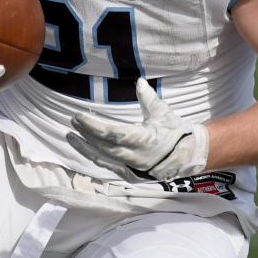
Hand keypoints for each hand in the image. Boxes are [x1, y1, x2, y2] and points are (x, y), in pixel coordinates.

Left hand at [67, 77, 209, 180]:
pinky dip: (95, 158)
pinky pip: (108, 167)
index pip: (112, 133)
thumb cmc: (174, 131)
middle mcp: (136, 156)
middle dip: (86, 134)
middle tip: (72, 122)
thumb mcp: (163, 112)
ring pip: (103, 159)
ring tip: (70, 136)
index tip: (78, 116)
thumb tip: (139, 81)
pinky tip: (84, 150)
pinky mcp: (130, 175)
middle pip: (103, 146)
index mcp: (144, 139)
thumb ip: (148, 98)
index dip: (93, 126)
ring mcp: (132, 168)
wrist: (187, 156)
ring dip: (85, 148)